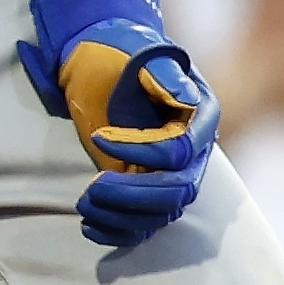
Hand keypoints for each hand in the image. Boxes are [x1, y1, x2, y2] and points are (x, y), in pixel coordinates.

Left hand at [27, 3, 214, 249]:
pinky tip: (89, 226)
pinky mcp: (148, 189)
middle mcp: (194, 151)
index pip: (181, 151)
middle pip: (177, 191)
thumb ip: (163, 74)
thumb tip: (186, 99)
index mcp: (200, 117)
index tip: (100, 136)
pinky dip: (117, 231)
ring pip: (161, 213)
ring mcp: (172, 174)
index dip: (141, 150)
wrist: (103, 60)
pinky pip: (144, 225)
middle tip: (90, 188)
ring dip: (121, 215)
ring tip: (83, 203)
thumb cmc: (121, 52)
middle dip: (132, 194)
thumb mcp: (139, 54)